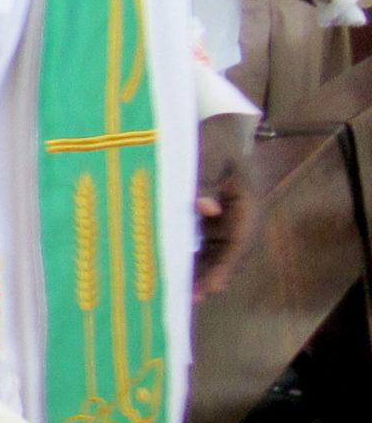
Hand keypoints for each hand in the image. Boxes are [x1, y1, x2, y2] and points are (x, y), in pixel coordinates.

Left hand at [194, 112, 254, 297]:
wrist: (208, 126)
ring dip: (201, 271)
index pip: (241, 240)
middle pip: (229, 252)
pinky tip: (174, 272)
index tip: (215, 286)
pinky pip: (203, 243)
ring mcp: (224, 218)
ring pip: (216, 252)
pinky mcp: (208, 218)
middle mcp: (239, 215)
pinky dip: (191, 257)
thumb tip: (207, 210)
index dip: (228, 265)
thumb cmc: (210, 137)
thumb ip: (204, 178)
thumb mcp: (206, 151)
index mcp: (247, 201)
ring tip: (182, 293)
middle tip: (192, 297)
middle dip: (212, 275)